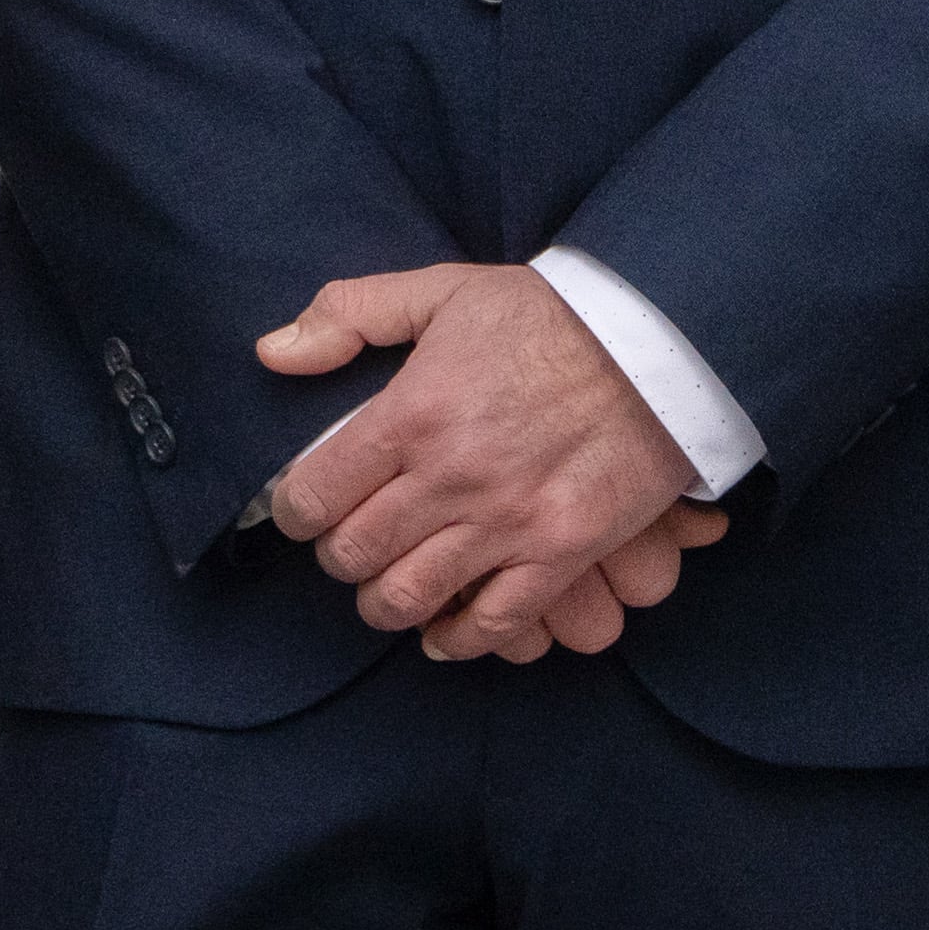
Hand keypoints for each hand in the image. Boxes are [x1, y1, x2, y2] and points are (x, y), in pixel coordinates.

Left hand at [256, 264, 728, 661]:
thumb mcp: (441, 290)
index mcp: (410, 414)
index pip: (315, 494)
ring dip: (384, 602)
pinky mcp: (559, 553)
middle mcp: (449, 478)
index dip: (294, 511)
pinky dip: (457, 639)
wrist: (656, 341)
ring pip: (410, 596)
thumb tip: (272, 353)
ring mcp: (505, 523)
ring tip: (386, 587)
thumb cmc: (545, 314)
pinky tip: (442, 632)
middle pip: (355, 553)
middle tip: (347, 544)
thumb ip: (348, 315)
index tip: (303, 508)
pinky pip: (493, 623)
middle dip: (338, 556)